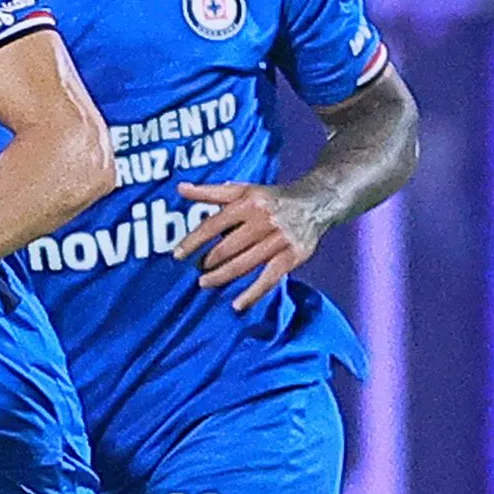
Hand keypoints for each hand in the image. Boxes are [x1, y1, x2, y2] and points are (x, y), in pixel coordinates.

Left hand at [171, 180, 328, 313]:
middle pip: (228, 247)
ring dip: (222, 276)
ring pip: (245, 264)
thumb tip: (180, 188)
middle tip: (196, 270)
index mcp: (248, 204)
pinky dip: (253, 293)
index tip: (177, 255)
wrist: (316, 202)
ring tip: (205, 283)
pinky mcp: (293, 256)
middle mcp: (263, 221)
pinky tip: (237, 305)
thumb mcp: (242, 190)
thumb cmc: (270, 198)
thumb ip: (210, 192)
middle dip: (208, 261)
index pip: (213, 225)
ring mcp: (279, 240)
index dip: (193, 242)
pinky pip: (269, 279)